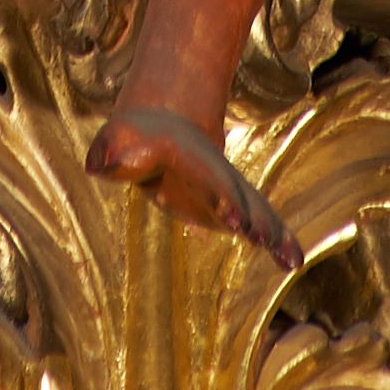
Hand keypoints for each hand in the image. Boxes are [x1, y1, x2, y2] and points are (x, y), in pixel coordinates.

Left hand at [87, 104, 300, 267]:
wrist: (163, 126)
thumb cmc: (133, 137)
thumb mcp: (116, 138)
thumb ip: (109, 151)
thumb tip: (97, 164)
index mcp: (191, 159)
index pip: (209, 180)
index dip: (222, 197)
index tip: (236, 218)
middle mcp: (217, 175)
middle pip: (241, 196)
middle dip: (253, 218)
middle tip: (263, 239)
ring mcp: (229, 191)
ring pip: (258, 212)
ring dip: (274, 234)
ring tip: (292, 261)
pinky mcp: (232, 209)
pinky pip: (260, 226)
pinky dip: (279, 242)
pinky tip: (293, 262)